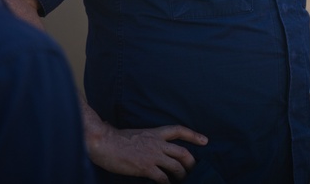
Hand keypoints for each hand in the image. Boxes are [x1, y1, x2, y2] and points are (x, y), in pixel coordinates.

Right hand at [87, 122, 207, 182]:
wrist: (104, 143)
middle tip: (195, 169)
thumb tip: (148, 144)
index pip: (179, 130)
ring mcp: (152, 155)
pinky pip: (162, 178)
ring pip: (176, 166)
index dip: (194, 135)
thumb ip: (147, 139)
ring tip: (183, 181)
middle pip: (182, 152)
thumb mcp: (137, 134)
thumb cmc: (116, 139)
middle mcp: (157, 143)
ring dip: (182, 175)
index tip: (205, 140)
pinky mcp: (145, 168)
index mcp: (155, 133)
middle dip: (191, 162)